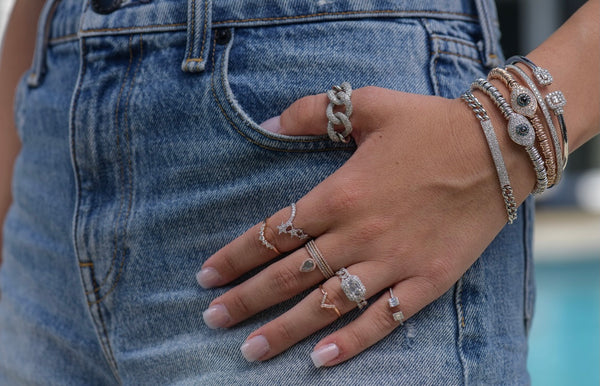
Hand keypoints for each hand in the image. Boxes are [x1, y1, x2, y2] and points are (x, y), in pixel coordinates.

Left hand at [196, 86, 531, 366]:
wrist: (499, 147)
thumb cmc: (430, 124)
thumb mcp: (369, 104)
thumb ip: (313, 112)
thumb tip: (267, 123)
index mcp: (340, 194)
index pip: (273, 233)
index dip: (236, 256)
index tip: (207, 276)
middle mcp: (359, 234)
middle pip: (290, 275)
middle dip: (247, 299)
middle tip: (212, 319)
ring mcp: (393, 261)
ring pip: (328, 304)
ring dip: (286, 329)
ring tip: (251, 350)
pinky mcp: (427, 279)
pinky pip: (386, 319)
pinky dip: (353, 342)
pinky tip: (322, 360)